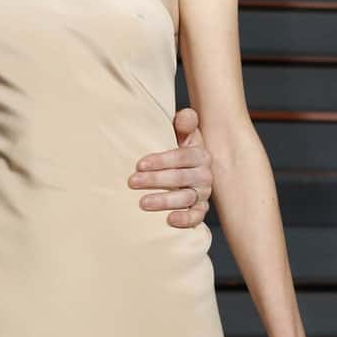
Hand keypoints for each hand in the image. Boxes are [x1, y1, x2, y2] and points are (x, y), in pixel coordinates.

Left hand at [128, 107, 211, 228]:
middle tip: (132, 182)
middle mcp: (204, 174)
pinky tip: (170, 220)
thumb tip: (185, 116)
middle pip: (181, 177)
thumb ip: (184, 124)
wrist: (186, 170)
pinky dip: (186, 219)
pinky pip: (197, 216)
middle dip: (155, 180)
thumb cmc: (177, 150)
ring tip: (143, 203)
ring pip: (186, 197)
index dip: (161, 160)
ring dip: (165, 201)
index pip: (182, 156)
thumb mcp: (181, 134)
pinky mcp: (200, 209)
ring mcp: (202, 193)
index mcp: (199, 154)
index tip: (140, 164)